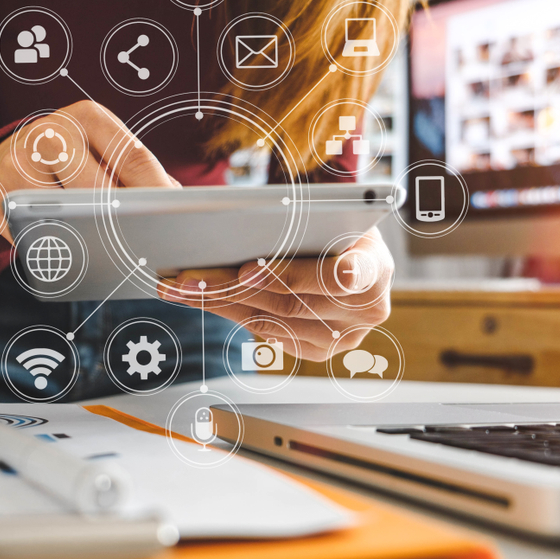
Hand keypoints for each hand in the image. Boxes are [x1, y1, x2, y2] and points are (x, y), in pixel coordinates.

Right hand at [0, 100, 179, 241]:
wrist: (15, 153)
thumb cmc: (78, 159)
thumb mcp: (110, 152)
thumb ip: (142, 173)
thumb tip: (175, 204)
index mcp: (88, 117)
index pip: (133, 157)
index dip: (157, 193)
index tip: (173, 220)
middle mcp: (50, 132)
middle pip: (98, 190)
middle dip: (122, 221)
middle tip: (140, 244)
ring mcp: (17, 161)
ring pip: (63, 214)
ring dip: (86, 237)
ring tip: (105, 249)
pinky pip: (31, 231)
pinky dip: (53, 246)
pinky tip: (68, 249)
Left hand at [157, 227, 393, 360]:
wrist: (350, 247)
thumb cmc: (333, 221)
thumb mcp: (325, 208)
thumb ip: (296, 215)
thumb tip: (238, 218)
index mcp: (376, 267)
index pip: (344, 276)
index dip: (291, 274)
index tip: (247, 270)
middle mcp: (369, 308)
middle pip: (292, 303)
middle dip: (234, 288)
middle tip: (190, 277)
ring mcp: (347, 336)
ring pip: (274, 322)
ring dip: (222, 303)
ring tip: (183, 286)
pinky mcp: (321, 350)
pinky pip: (270, 334)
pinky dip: (232, 314)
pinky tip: (201, 298)